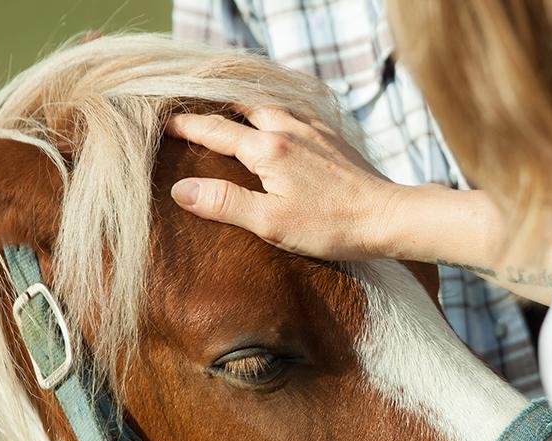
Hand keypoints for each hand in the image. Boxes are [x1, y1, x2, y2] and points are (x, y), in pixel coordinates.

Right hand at [165, 106, 406, 259]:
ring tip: (227, 110)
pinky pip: (294, 111)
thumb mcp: (271, 223)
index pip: (214, 130)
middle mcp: (289, 128)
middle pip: (241, 106)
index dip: (185, 125)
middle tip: (191, 109)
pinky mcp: (332, 137)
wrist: (388, 217)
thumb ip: (225, 204)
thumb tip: (182, 190)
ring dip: (244, 104)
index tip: (162, 123)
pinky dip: (273, 109)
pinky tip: (275, 119)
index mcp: (268, 149)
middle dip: (213, 106)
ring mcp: (313, 130)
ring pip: (269, 103)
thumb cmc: (331, 226)